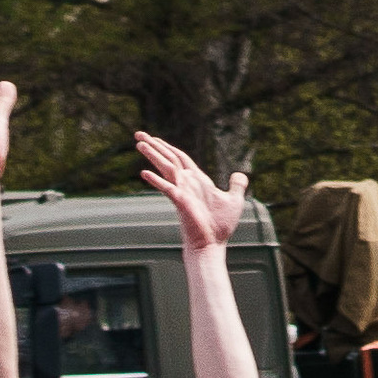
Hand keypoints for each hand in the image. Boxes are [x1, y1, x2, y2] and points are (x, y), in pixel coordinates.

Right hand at [134, 131, 246, 252]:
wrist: (213, 244)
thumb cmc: (220, 226)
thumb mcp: (234, 201)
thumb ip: (237, 186)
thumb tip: (239, 174)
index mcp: (197, 180)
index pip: (180, 158)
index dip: (168, 147)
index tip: (154, 139)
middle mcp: (187, 183)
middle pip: (169, 158)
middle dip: (155, 145)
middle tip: (138, 133)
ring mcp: (182, 191)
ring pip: (166, 167)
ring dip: (153, 154)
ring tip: (139, 143)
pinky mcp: (180, 202)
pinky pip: (167, 188)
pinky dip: (156, 180)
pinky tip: (144, 173)